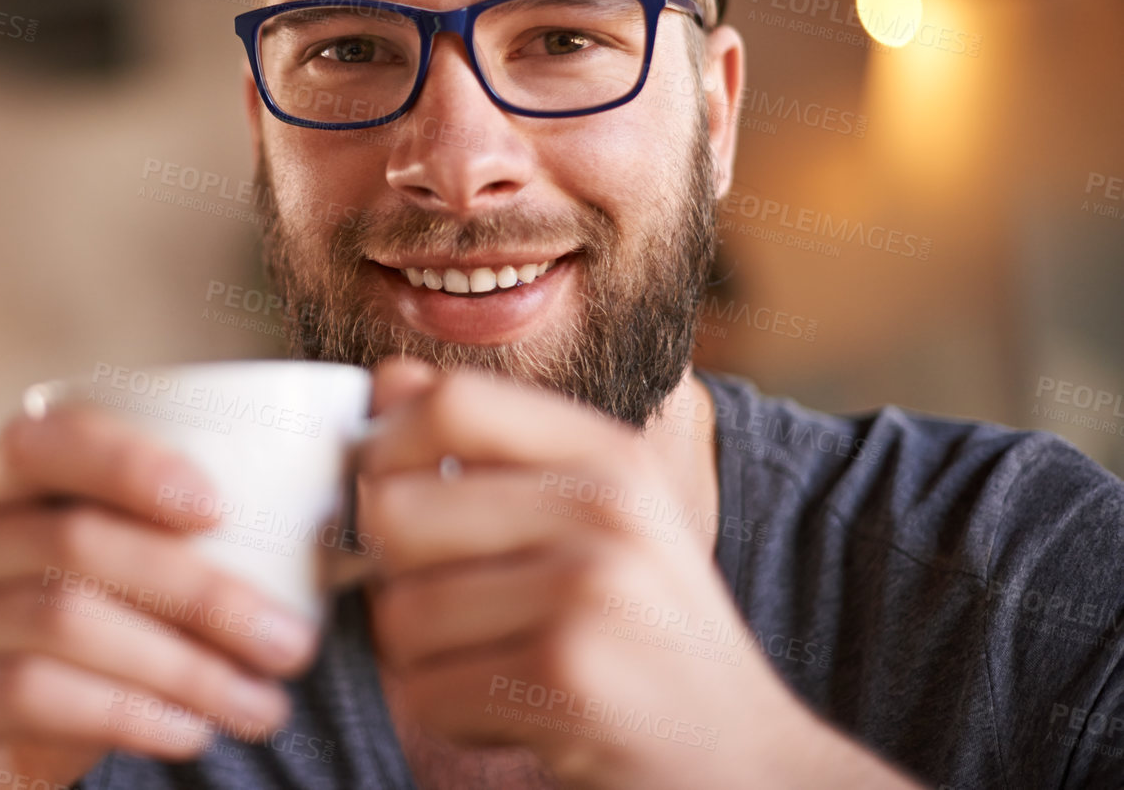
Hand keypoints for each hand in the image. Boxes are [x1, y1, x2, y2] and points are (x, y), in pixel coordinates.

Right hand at [0, 403, 320, 789]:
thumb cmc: (56, 666)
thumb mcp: (99, 595)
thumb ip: (159, 550)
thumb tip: (307, 534)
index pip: (45, 440)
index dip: (129, 462)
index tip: (220, 507)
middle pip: (75, 539)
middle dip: (201, 591)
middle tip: (289, 642)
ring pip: (63, 619)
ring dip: (182, 665)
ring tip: (258, 702)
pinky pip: (31, 693)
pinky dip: (127, 712)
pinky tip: (189, 732)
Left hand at [357, 357, 923, 788]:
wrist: (743, 760)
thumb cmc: (644, 635)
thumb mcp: (596, 517)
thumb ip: (491, 446)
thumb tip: (387, 377)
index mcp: (607, 454)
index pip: (449, 402)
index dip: (384, 446)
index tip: (384, 493)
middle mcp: (603, 509)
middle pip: (395, 510)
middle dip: (393, 576)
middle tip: (452, 610)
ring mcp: (588, 591)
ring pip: (398, 614)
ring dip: (423, 660)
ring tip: (495, 664)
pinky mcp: (568, 677)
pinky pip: (426, 692)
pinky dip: (452, 716)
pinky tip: (516, 711)